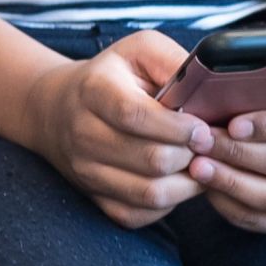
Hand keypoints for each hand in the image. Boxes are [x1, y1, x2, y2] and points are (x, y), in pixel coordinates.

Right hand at [24, 31, 208, 227]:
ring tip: (198, 164)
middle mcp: (82, 134)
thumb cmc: (112, 78)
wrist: (56, 110)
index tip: (203, 128)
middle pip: (151, 160)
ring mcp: (85, 170)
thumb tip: (209, 87)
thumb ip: (173, 61)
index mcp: (94, 91)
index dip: (177, 127)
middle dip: (191, 155)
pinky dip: (168, 204)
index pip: (135, 115)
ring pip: (150, 193)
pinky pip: (140, 214)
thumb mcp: (138, 51)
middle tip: (207, 145)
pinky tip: (175, 181)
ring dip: (187, 183)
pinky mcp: (93, 197)